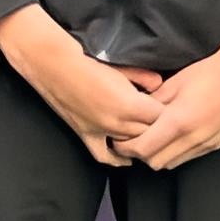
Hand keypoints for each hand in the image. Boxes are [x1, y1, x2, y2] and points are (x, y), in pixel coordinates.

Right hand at [0, 4, 165, 165]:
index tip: (166, 103)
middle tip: (156, 113)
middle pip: (150, 132)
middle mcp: (118, 123)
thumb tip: (159, 84)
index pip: (162, 117)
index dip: (166, 110)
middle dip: (156, 124)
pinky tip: (126, 158)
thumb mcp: (121, 67)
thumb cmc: (86, 61)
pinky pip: (105, 155)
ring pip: (132, 144)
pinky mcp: (85, 134)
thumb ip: (144, 77)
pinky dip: (117, 159)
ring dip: (140, 136)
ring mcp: (101, 131)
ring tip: (145, 127)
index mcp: (130, 104)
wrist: (53, 64)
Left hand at [110, 27, 219, 171]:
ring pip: (172, 163)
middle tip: (130, 139)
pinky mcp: (216, 144)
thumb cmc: (207, 73)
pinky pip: (188, 157)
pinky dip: (174, 152)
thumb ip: (152, 103)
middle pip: (155, 162)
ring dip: (157, 155)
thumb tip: (134, 113)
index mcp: (179, 121)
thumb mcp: (173, 84)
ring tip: (150, 137)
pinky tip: (171, 137)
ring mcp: (206, 143)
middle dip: (139, 154)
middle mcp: (193, 138)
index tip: (117, 138)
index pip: (143, 149)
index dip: (126, 147)